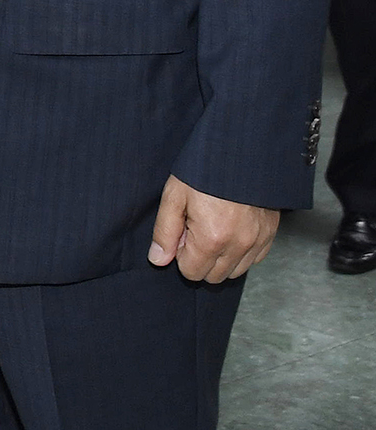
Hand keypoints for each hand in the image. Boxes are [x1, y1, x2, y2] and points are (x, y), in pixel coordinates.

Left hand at [149, 175, 278, 282]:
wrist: (240, 152)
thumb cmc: (203, 171)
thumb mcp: (174, 196)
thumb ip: (164, 232)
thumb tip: (158, 260)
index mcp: (212, 238)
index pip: (191, 272)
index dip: (181, 255)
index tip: (182, 233)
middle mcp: (239, 245)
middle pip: (213, 277)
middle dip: (199, 259)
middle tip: (195, 230)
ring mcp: (258, 241)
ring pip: (234, 272)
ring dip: (220, 259)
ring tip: (213, 228)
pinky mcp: (270, 235)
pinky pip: (253, 260)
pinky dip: (240, 253)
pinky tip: (230, 230)